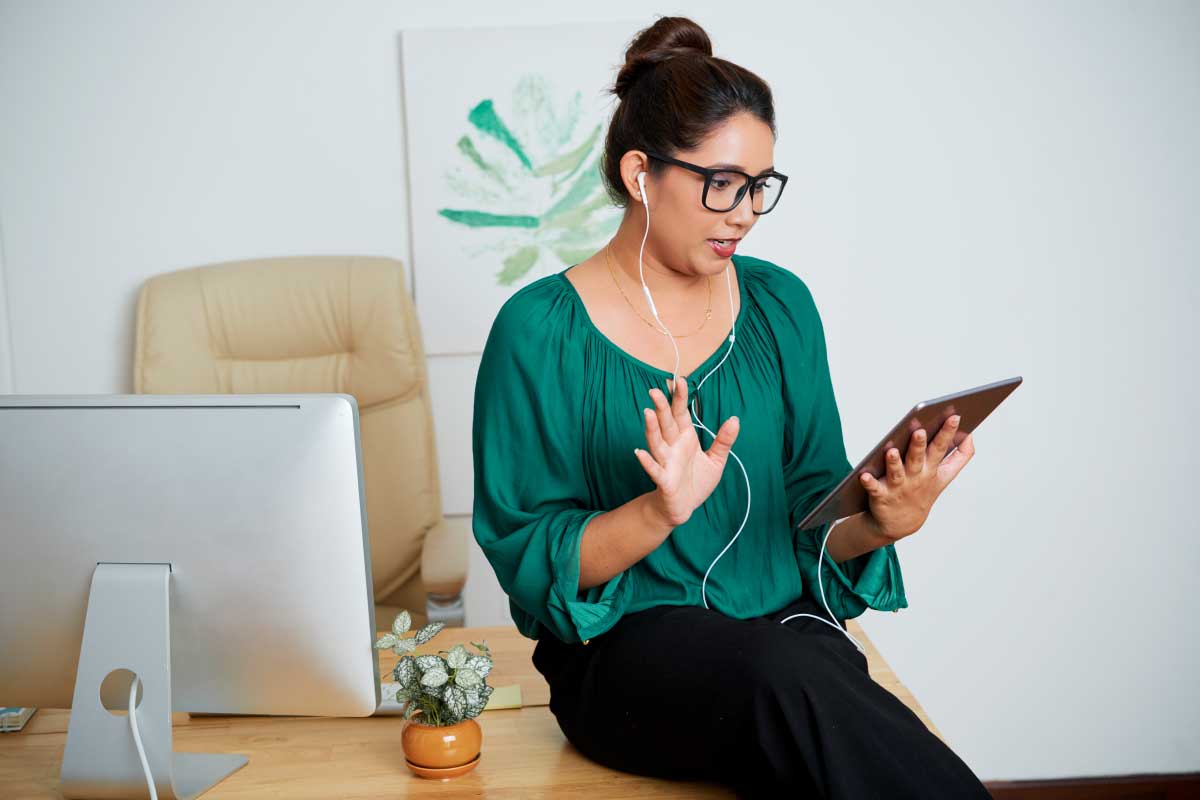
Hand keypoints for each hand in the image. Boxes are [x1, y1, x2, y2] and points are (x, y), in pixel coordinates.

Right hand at [634, 375, 739, 527]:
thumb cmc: (697, 482)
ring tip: (647, 412)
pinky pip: (654, 469)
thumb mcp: (716, 460)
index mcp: (685, 438)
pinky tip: (639, 452)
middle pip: (666, 423)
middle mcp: (673, 447)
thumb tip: (735, 419)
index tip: (679, 380)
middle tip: (655, 389)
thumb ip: (724, 440)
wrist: (685, 508)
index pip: (681, 413)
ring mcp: (666, 462)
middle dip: (661, 407)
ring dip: (652, 428)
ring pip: (657, 442)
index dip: (680, 398)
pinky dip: (646, 461)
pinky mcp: (664, 480)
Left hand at [859, 415, 975, 541]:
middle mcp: (916, 477)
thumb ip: (959, 458)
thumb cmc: (921, 492)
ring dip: (894, 462)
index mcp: (931, 469)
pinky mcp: (881, 496)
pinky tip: (863, 476)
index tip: (954, 416)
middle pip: (918, 458)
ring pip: (897, 472)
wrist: (901, 524)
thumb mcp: (943, 477)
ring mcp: (898, 487)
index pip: (942, 449)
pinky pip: (874, 488)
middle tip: (920, 431)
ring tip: (892, 451)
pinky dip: (869, 483)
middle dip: (919, 445)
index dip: (949, 433)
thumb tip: (970, 436)